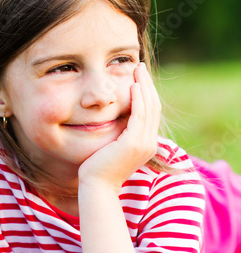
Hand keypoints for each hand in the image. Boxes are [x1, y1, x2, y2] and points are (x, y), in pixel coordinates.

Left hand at [78, 62, 160, 191]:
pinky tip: (133, 85)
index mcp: (147, 143)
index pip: (151, 112)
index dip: (147, 92)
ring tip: (137, 69)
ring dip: (144, 86)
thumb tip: (116, 115)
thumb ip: (119, 131)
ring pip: (149, 108)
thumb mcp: (114, 145)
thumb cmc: (100, 167)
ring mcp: (143, 143)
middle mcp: (149, 143)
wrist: (97, 186)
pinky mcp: (133, 143)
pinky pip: (139, 115)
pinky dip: (138, 99)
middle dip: (147, 84)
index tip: (139, 77)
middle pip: (154, 106)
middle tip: (140, 66)